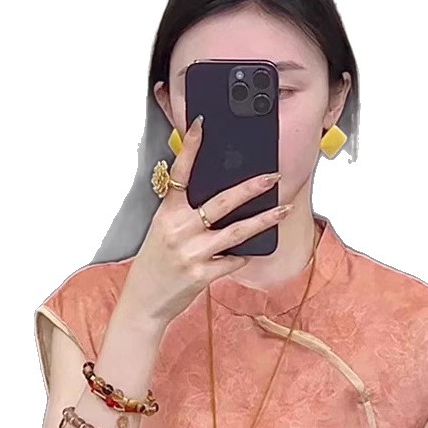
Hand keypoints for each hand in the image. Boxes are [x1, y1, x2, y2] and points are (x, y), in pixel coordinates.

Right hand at [120, 114, 293, 325]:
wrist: (144, 302)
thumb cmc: (156, 265)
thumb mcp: (162, 232)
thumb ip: (184, 213)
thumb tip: (218, 199)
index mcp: (167, 214)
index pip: (179, 174)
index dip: (190, 148)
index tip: (201, 126)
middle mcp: (179, 230)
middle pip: (220, 202)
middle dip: (250, 188)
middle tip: (272, 176)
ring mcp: (191, 253)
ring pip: (235, 232)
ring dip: (263, 221)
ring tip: (282, 210)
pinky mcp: (201, 275)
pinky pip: (233, 261)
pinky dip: (243, 256)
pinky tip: (249, 252)